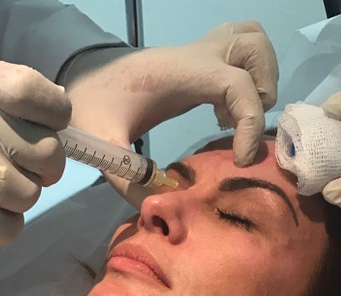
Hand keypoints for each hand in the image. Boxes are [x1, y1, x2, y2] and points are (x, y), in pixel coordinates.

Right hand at [0, 47, 70, 244]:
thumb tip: (49, 115)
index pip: (55, 103)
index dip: (55, 116)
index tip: (41, 121)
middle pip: (51, 157)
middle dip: (37, 162)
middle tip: (6, 158)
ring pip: (32, 196)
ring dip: (14, 193)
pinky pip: (12, 228)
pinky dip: (0, 222)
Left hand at [64, 21, 277, 206]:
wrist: (78, 78)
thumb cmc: (90, 105)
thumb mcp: (101, 142)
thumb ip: (127, 177)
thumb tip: (157, 209)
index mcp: (180, 73)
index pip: (237, 83)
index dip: (251, 122)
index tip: (241, 161)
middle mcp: (196, 54)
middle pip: (254, 46)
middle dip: (262, 88)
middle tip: (243, 126)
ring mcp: (198, 53)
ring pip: (252, 41)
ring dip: (260, 76)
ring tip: (236, 116)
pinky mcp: (196, 63)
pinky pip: (238, 54)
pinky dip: (246, 78)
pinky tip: (220, 113)